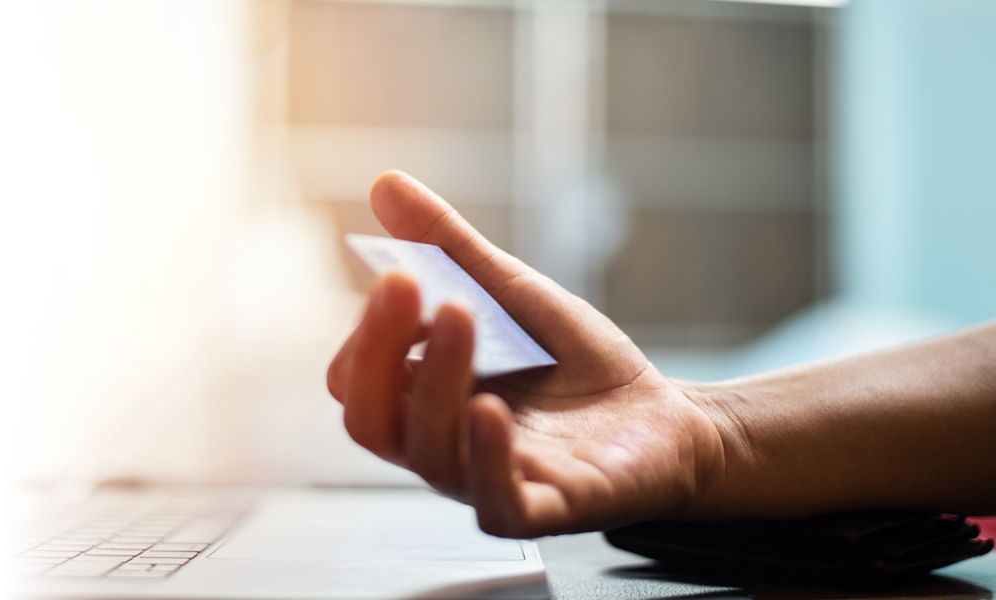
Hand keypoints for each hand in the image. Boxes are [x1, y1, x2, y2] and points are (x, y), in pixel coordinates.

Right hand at [327, 172, 727, 537]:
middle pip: (371, 420)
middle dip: (379, 351)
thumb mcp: (509, 294)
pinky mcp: (546, 509)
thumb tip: (386, 184)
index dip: (366, 331)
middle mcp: (441, 444)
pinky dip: (485, 459)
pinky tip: (490, 410)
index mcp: (420, 399)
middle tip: (405, 284)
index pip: (355, 379)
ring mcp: (488, 480)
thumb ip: (447, 248)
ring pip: (429, 454)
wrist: (666, 418)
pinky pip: (497, 505)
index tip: (401, 277)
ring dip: (437, 381)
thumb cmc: (574, 367)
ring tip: (461, 317)